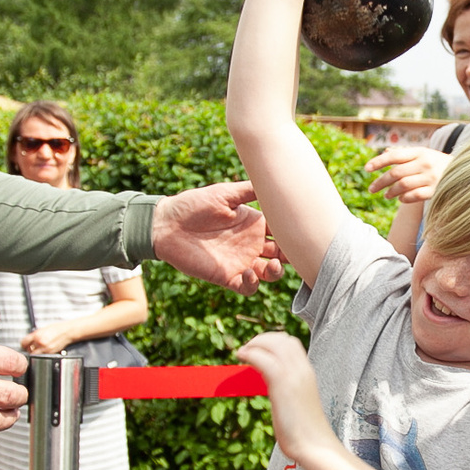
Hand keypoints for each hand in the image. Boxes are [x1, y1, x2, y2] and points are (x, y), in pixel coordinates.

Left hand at [21, 322, 74, 355]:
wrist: (67, 332)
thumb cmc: (57, 328)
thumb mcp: (43, 329)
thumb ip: (34, 335)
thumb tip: (29, 340)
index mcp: (37, 335)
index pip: (24, 343)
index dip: (23, 344)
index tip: (24, 344)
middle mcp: (41, 343)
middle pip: (28, 350)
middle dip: (28, 349)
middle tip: (30, 347)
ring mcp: (46, 349)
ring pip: (35, 355)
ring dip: (34, 353)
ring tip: (37, 349)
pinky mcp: (51, 353)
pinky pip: (42, 356)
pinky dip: (41, 354)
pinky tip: (44, 349)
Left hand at [152, 182, 282, 292]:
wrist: (166, 224)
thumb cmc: (193, 204)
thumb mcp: (224, 194)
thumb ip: (250, 190)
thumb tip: (277, 182)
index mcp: (254, 224)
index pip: (283, 231)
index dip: (295, 233)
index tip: (303, 231)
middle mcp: (252, 244)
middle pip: (282, 254)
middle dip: (292, 255)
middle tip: (294, 251)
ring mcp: (240, 261)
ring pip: (269, 273)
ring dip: (276, 272)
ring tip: (271, 265)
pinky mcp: (226, 276)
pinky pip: (247, 287)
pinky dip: (253, 283)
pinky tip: (249, 272)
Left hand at [235, 331, 333, 463]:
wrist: (314, 445)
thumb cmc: (305, 433)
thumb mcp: (298, 407)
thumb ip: (289, 395)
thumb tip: (280, 399)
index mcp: (307, 374)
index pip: (292, 345)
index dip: (274, 342)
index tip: (259, 349)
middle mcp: (302, 370)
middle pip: (283, 340)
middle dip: (262, 339)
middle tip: (247, 348)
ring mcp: (294, 375)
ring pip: (274, 344)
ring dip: (255, 343)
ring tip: (242, 352)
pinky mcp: (282, 384)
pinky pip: (264, 358)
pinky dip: (250, 353)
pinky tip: (241, 356)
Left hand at [362, 143, 448, 205]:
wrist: (465, 172)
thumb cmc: (437, 163)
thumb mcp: (423, 153)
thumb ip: (404, 154)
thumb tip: (384, 153)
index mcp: (420, 152)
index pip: (394, 156)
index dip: (378, 162)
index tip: (366, 169)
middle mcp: (425, 163)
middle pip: (396, 173)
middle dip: (380, 182)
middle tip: (371, 189)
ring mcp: (431, 177)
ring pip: (403, 185)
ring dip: (391, 192)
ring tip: (386, 195)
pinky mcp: (435, 191)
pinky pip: (414, 196)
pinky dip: (404, 198)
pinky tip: (400, 199)